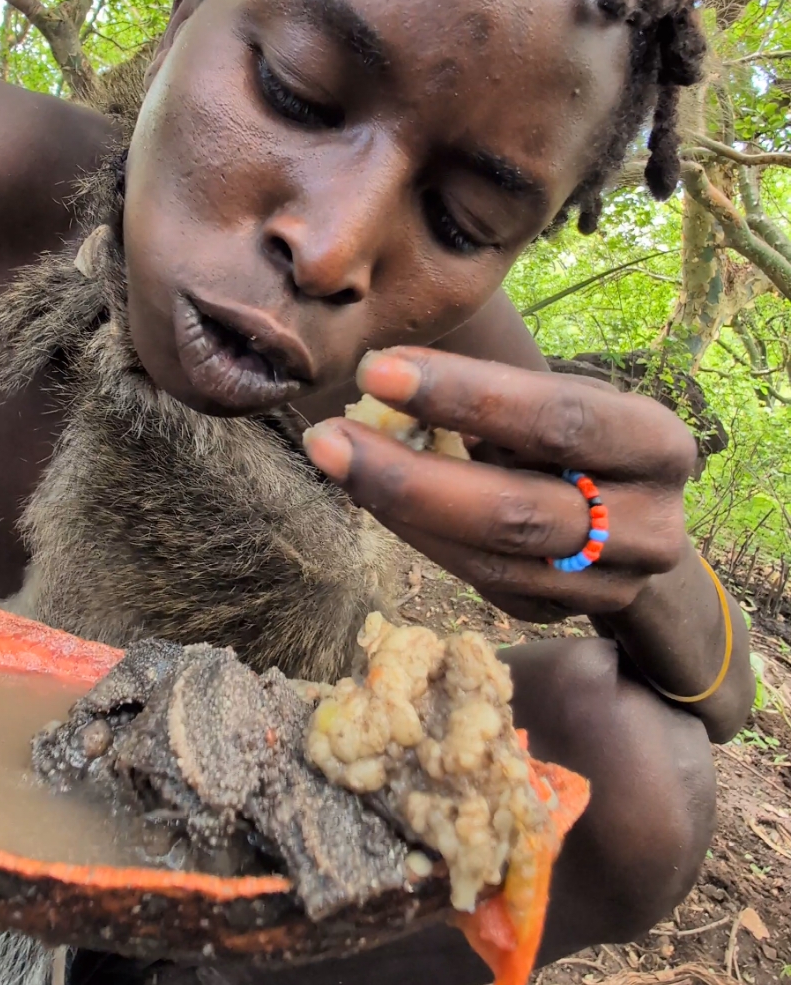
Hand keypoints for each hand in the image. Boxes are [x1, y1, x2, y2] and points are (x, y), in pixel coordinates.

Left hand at [302, 347, 697, 623]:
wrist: (626, 514)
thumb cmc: (576, 435)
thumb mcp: (560, 399)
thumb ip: (496, 399)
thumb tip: (382, 384)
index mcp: (657, 445)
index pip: (556, 418)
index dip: (466, 394)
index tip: (377, 370)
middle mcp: (649, 525)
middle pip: (516, 508)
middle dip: (409, 474)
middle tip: (328, 438)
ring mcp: (608, 584)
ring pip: (487, 556)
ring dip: (397, 509)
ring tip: (334, 460)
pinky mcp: (560, 614)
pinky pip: (475, 581)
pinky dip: (416, 536)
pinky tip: (372, 497)